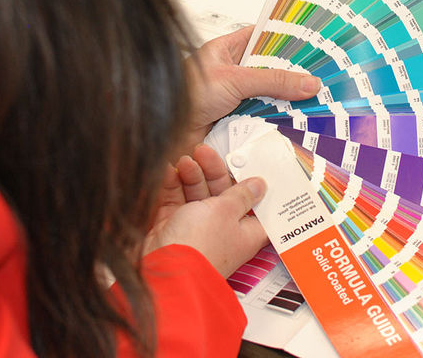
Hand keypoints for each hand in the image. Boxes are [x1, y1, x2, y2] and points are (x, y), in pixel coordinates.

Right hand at [144, 144, 267, 276]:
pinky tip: (169, 171)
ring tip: (184, 161)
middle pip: (221, 194)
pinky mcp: (172, 228)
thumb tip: (259, 185)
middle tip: (203, 152)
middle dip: (211, 172)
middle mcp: (222, 230)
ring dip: (191, 176)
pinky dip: (172, 186)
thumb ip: (240, 194)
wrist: (163, 270)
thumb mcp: (226, 210)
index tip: (243, 161)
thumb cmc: (201, 245)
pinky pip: (175, 202)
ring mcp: (195, 229)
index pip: (253, 204)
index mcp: (245, 231)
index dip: (248, 183)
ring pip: (196, 195)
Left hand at [183, 26, 319, 152]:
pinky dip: (275, 121)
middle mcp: (230, 73)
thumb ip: (273, 80)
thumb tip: (308, 82)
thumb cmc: (185, 96)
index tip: (309, 40)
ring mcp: (233, 98)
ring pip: (267, 96)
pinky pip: (260, 118)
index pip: (260, 36)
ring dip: (284, 101)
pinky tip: (294, 122)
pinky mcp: (234, 121)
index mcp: (226, 50)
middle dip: (290, 74)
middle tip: (318, 75)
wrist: (162, 133)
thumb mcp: (235, 80)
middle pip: (268, 70)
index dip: (283, 37)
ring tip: (314, 99)